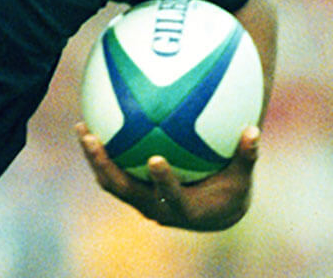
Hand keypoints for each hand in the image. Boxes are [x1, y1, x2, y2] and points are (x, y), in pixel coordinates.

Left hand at [75, 122, 260, 230]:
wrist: (212, 214)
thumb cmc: (229, 191)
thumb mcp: (241, 178)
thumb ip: (245, 156)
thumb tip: (254, 130)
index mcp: (183, 208)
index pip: (169, 196)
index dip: (162, 181)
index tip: (155, 159)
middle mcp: (155, 208)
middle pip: (124, 189)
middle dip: (105, 165)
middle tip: (93, 138)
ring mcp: (140, 201)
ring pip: (110, 181)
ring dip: (94, 158)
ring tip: (83, 128)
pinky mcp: (131, 191)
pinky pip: (111, 171)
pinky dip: (99, 153)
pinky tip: (92, 124)